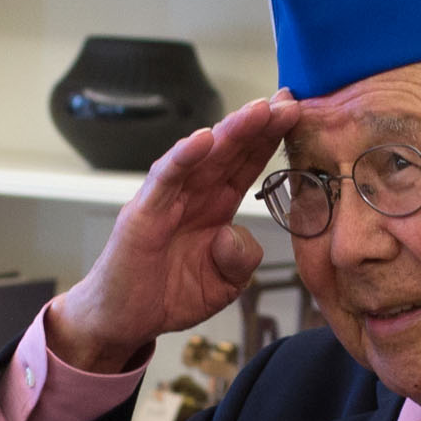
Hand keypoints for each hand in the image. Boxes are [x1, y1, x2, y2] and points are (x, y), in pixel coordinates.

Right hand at [44, 93, 296, 371]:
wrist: (123, 321)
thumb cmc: (169, 294)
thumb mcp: (223, 285)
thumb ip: (241, 262)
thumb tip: (234, 234)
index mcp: (216, 205)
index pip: (247, 163)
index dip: (271, 139)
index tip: (298, 114)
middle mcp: (194, 194)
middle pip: (231, 151)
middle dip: (260, 124)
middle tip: (290, 100)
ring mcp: (167, 199)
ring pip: (202, 156)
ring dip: (230, 131)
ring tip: (259, 110)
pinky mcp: (143, 213)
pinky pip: (165, 179)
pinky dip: (183, 157)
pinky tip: (204, 140)